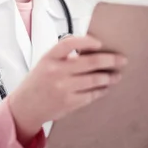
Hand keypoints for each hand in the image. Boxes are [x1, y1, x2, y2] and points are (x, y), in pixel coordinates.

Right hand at [8, 35, 126, 143]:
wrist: (25, 107)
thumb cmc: (37, 82)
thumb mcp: (45, 63)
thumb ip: (63, 56)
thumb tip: (91, 50)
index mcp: (49, 58)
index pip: (70, 43)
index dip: (87, 41)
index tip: (100, 42)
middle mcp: (56, 72)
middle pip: (90, 62)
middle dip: (110, 60)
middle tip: (121, 60)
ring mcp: (63, 88)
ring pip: (95, 79)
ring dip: (110, 77)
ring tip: (116, 75)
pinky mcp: (69, 103)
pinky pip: (92, 95)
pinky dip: (101, 90)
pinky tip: (106, 87)